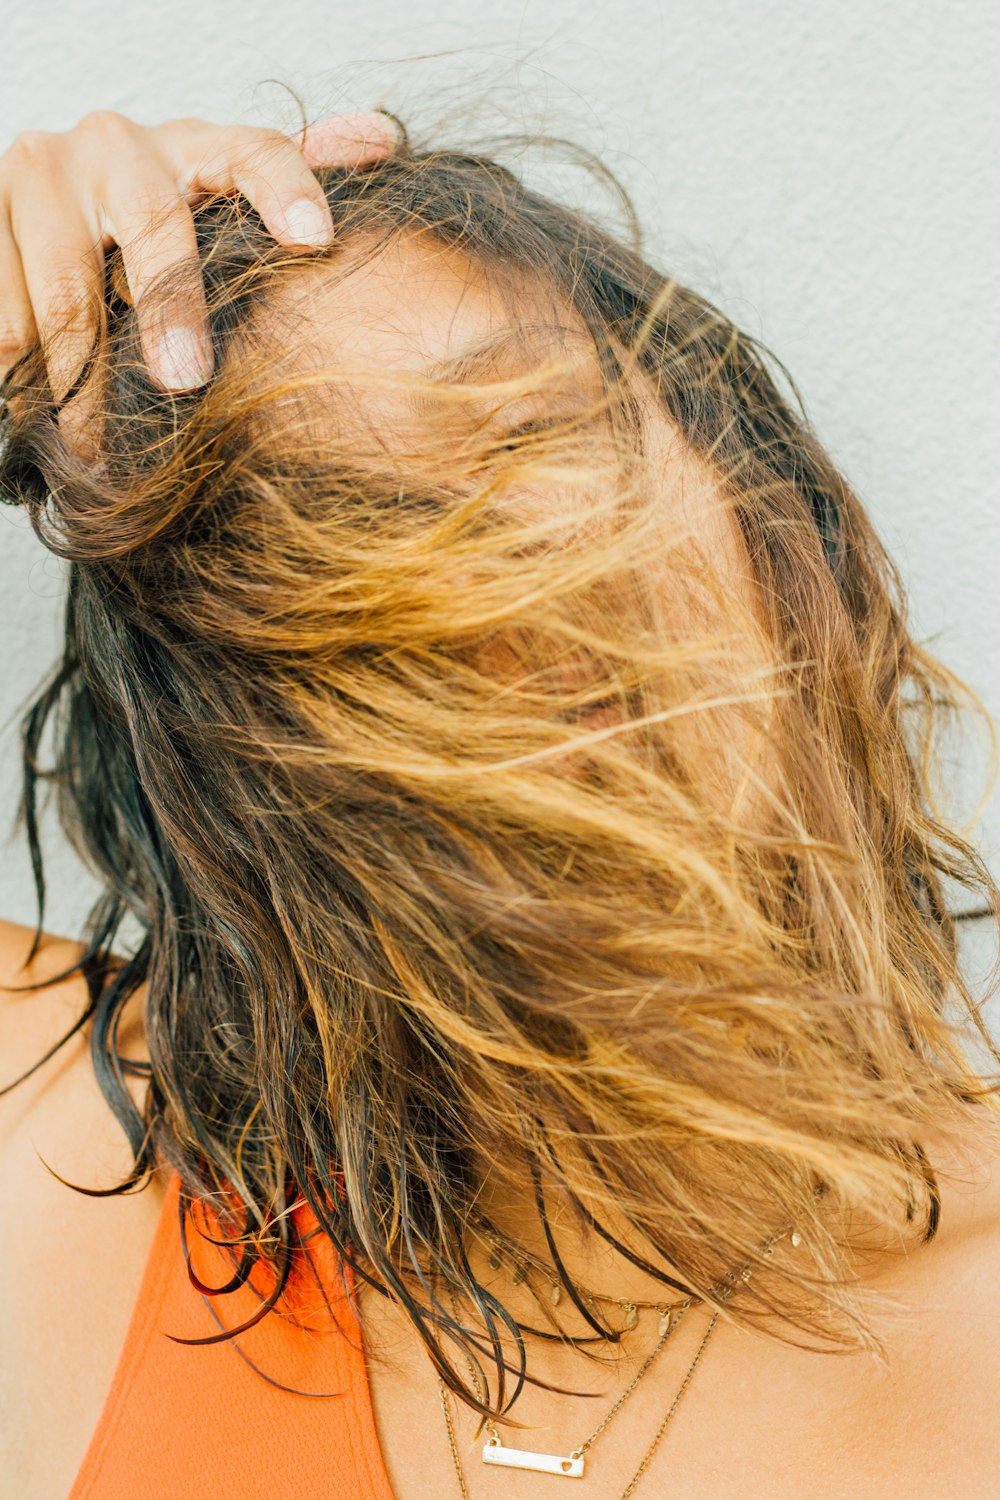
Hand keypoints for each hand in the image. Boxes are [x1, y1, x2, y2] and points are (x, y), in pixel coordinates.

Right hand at [0, 108, 399, 411]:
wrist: (40, 199)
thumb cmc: (156, 219)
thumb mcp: (220, 201)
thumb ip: (291, 177)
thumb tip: (381, 140)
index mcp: (195, 146)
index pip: (254, 152)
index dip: (287, 188)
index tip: (317, 237)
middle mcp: (117, 146)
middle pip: (152, 224)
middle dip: (170, 308)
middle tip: (185, 381)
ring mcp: (40, 171)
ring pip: (66, 285)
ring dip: (83, 375)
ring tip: (97, 444)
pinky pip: (4, 310)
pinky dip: (22, 372)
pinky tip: (41, 418)